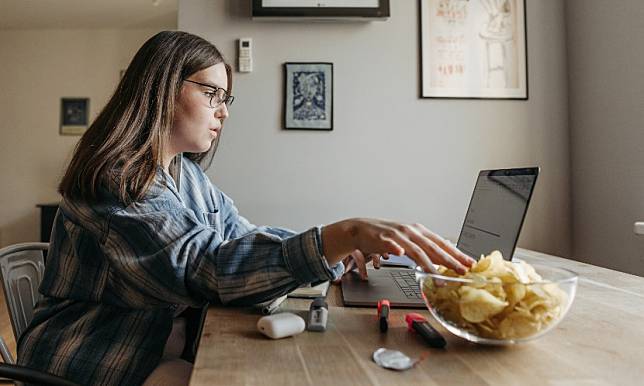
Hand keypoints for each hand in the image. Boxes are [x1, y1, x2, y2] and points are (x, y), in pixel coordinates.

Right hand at [322, 218, 474, 275]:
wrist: (361, 229)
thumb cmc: (386, 236)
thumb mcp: (409, 240)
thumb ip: (424, 249)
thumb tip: (443, 261)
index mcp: (419, 231)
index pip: (442, 243)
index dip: (456, 253)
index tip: (469, 263)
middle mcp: (411, 231)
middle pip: (433, 247)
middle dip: (449, 260)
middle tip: (462, 270)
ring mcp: (397, 234)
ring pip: (416, 250)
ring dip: (428, 264)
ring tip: (437, 275)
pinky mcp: (382, 238)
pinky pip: (391, 244)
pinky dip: (396, 248)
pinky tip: (400, 253)